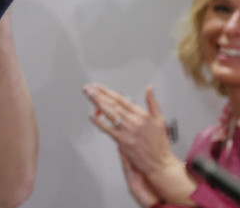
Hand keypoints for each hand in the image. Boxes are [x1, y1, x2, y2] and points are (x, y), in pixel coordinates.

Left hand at [84, 83, 195, 203]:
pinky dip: (98, 122)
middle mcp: (134, 121)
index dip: (108, 91)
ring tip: (88, 95)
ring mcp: (127, 131)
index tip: (98, 86)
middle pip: (113, 104)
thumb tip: (150, 88)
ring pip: (110, 113)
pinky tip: (91, 116)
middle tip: (88, 88)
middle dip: (99, 94)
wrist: (160, 162)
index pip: (121, 99)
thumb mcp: (160, 119)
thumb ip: (153, 102)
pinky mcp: (123, 141)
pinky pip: (107, 129)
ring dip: (97, 103)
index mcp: (142, 114)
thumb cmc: (160, 143)